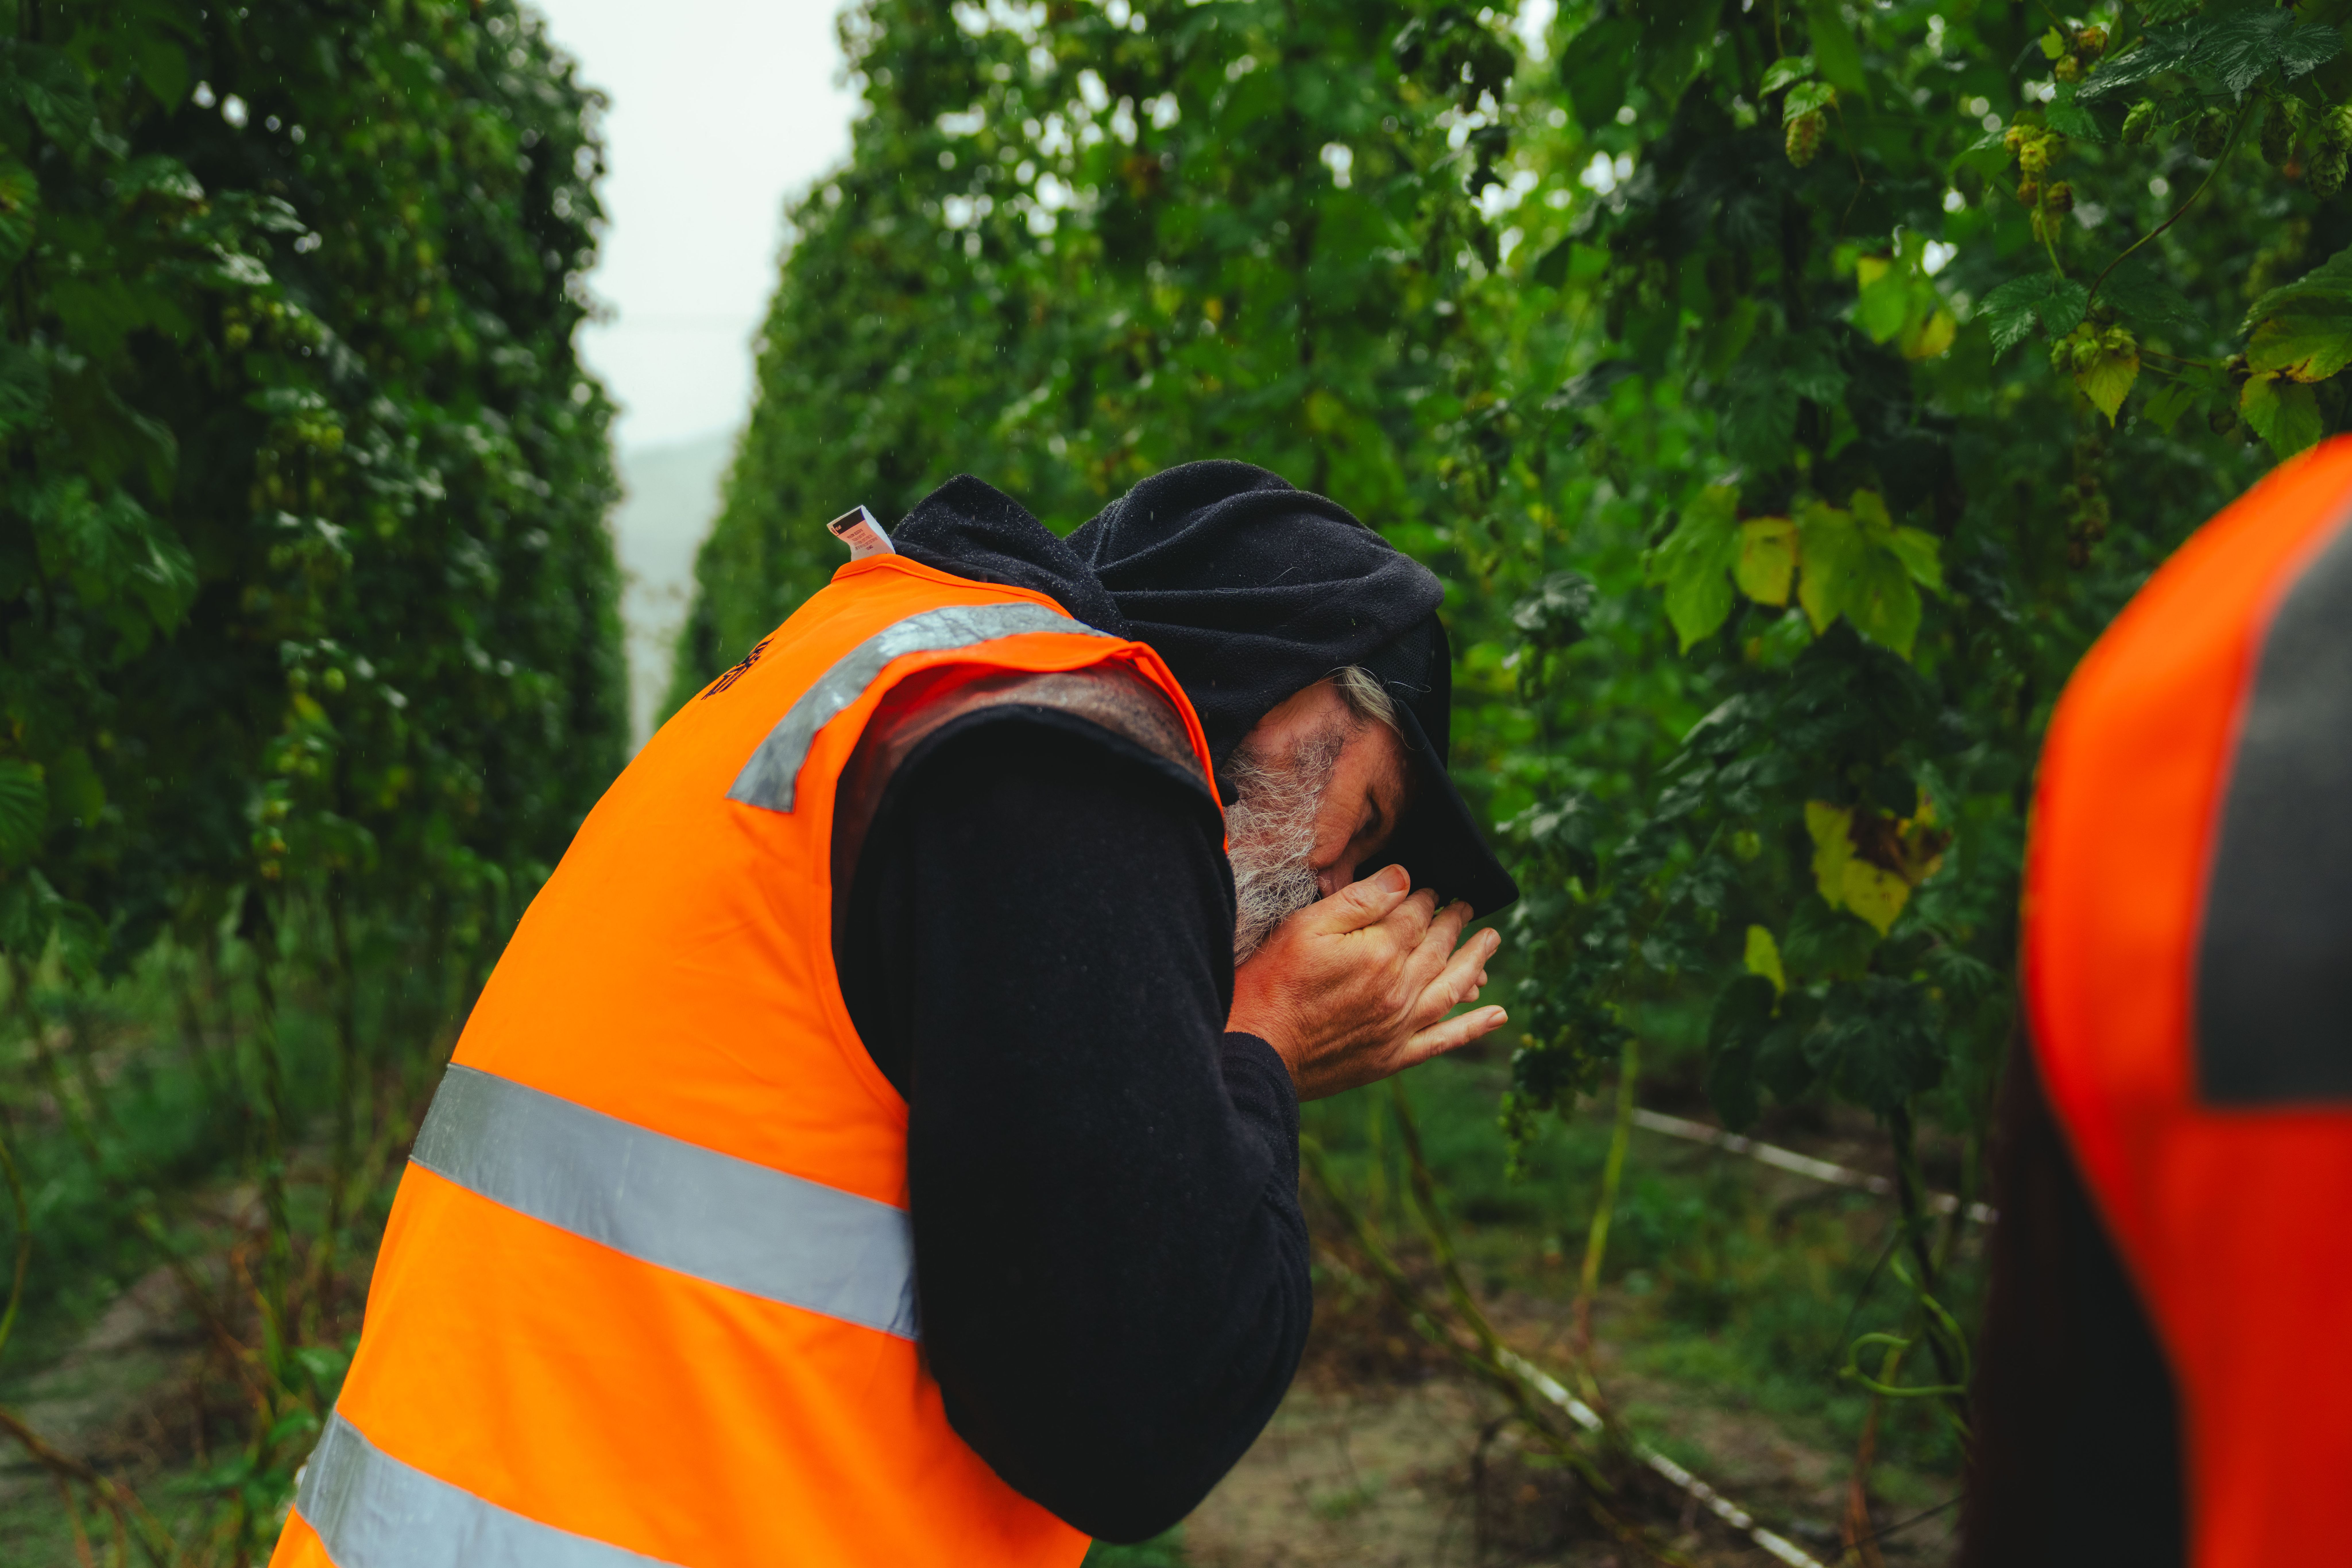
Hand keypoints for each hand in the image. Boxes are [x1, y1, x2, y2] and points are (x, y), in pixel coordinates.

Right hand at [1228, 863, 1506, 1100]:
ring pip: (1452, 987)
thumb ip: (1358, 901)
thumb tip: (1403, 878)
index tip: (1429, 887)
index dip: (1425, 897)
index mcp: (1378, 952)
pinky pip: (1445, 1039)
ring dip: (1476, 961)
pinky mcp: (1393, 1056)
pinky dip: (1474, 1026)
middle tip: (1467, 906)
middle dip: (1454, 921)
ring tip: (1492, 940)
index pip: (1416, 915)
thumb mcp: (1305, 927)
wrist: (1257, 1050)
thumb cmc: (1272, 983)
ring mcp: (1399, 1025)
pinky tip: (1498, 1015)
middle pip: (1439, 947)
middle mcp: (1398, 989)